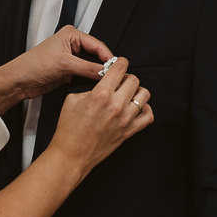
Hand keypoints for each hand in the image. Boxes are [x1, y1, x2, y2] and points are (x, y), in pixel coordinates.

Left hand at [0, 27, 112, 112]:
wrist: (18, 81)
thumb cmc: (32, 65)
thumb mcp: (64, 64)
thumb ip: (87, 68)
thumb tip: (106, 72)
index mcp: (71, 35)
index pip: (97, 44)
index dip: (108, 56)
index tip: (118, 68)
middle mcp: (72, 45)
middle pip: (96, 55)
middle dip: (104, 65)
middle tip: (114, 76)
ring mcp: (71, 58)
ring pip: (91, 65)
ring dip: (97, 74)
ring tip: (106, 82)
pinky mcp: (69, 71)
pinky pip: (85, 74)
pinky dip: (90, 80)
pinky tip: (95, 85)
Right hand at [49, 57, 151, 174]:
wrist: (71, 155)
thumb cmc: (69, 130)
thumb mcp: (72, 99)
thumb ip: (90, 88)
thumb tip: (103, 84)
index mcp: (101, 94)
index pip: (120, 68)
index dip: (120, 62)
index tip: (120, 63)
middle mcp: (116, 105)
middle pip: (134, 79)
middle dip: (126, 77)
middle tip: (120, 81)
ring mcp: (125, 119)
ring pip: (144, 95)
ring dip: (137, 91)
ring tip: (129, 93)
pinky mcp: (129, 131)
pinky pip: (148, 116)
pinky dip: (145, 109)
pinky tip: (136, 108)